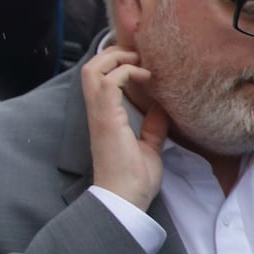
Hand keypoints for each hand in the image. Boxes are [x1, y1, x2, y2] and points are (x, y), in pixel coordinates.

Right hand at [83, 46, 168, 211]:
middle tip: (138, 56)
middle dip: (113, 54)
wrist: (125, 200)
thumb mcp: (149, 147)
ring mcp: (100, 115)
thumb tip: (162, 110)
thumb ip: (153, 128)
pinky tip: (146, 77)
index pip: (99, 79)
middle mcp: (97, 113)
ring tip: (140, 62)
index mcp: (105, 118)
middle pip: (90, 67)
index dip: (115, 63)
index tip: (142, 63)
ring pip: (93, 69)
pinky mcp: (107, 119)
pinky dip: (126, 72)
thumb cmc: (134, 180)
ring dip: (117, 59)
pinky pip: (108, 83)